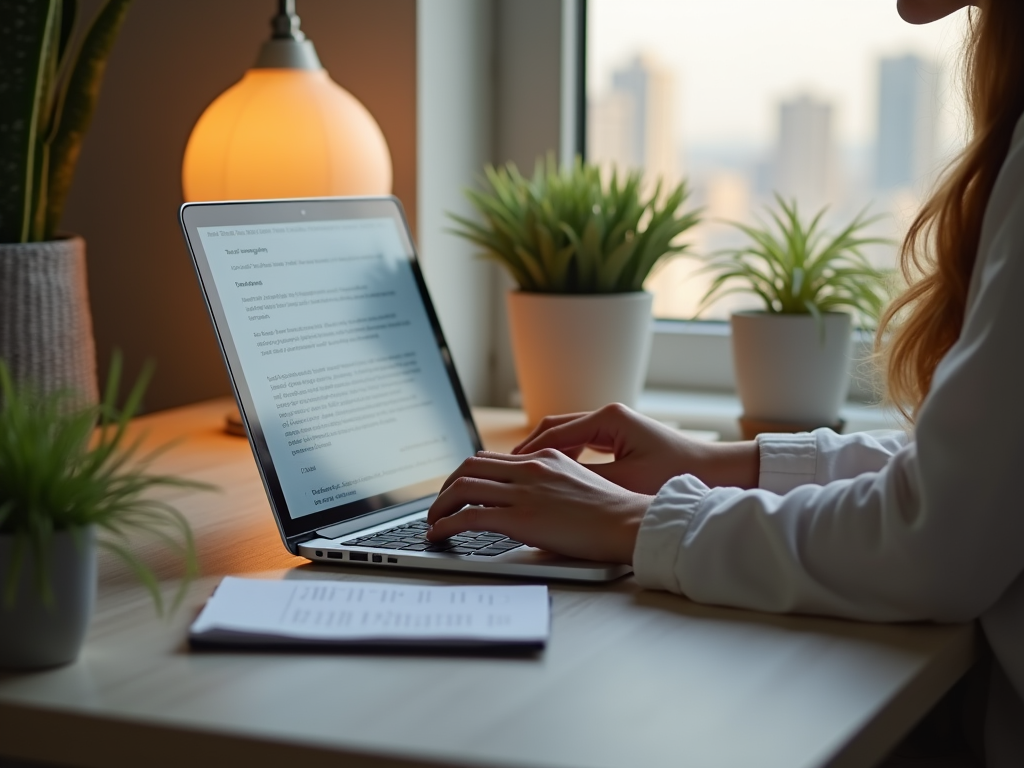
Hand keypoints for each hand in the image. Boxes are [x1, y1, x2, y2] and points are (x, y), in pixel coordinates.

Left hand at [426, 449, 650, 563]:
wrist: (630, 523)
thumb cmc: (614, 514)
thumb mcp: (579, 485)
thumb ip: (551, 488)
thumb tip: (532, 508)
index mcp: (545, 458)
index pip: (493, 458)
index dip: (468, 474)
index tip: (459, 490)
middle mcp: (531, 468)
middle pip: (470, 466)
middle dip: (447, 486)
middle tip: (439, 505)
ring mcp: (525, 491)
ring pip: (463, 487)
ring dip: (440, 505)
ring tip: (433, 522)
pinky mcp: (521, 518)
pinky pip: (469, 516)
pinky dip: (446, 524)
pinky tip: (439, 535)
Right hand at [511, 403, 759, 493]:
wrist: (715, 473)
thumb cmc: (676, 477)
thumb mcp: (625, 482)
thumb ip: (584, 480)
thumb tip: (547, 485)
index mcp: (608, 419)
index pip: (553, 433)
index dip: (527, 454)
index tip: (505, 470)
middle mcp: (609, 416)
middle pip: (554, 429)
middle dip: (529, 451)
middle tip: (504, 472)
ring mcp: (614, 425)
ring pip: (566, 436)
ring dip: (544, 454)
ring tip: (522, 476)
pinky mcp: (620, 438)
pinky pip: (581, 444)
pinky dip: (563, 458)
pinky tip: (552, 477)